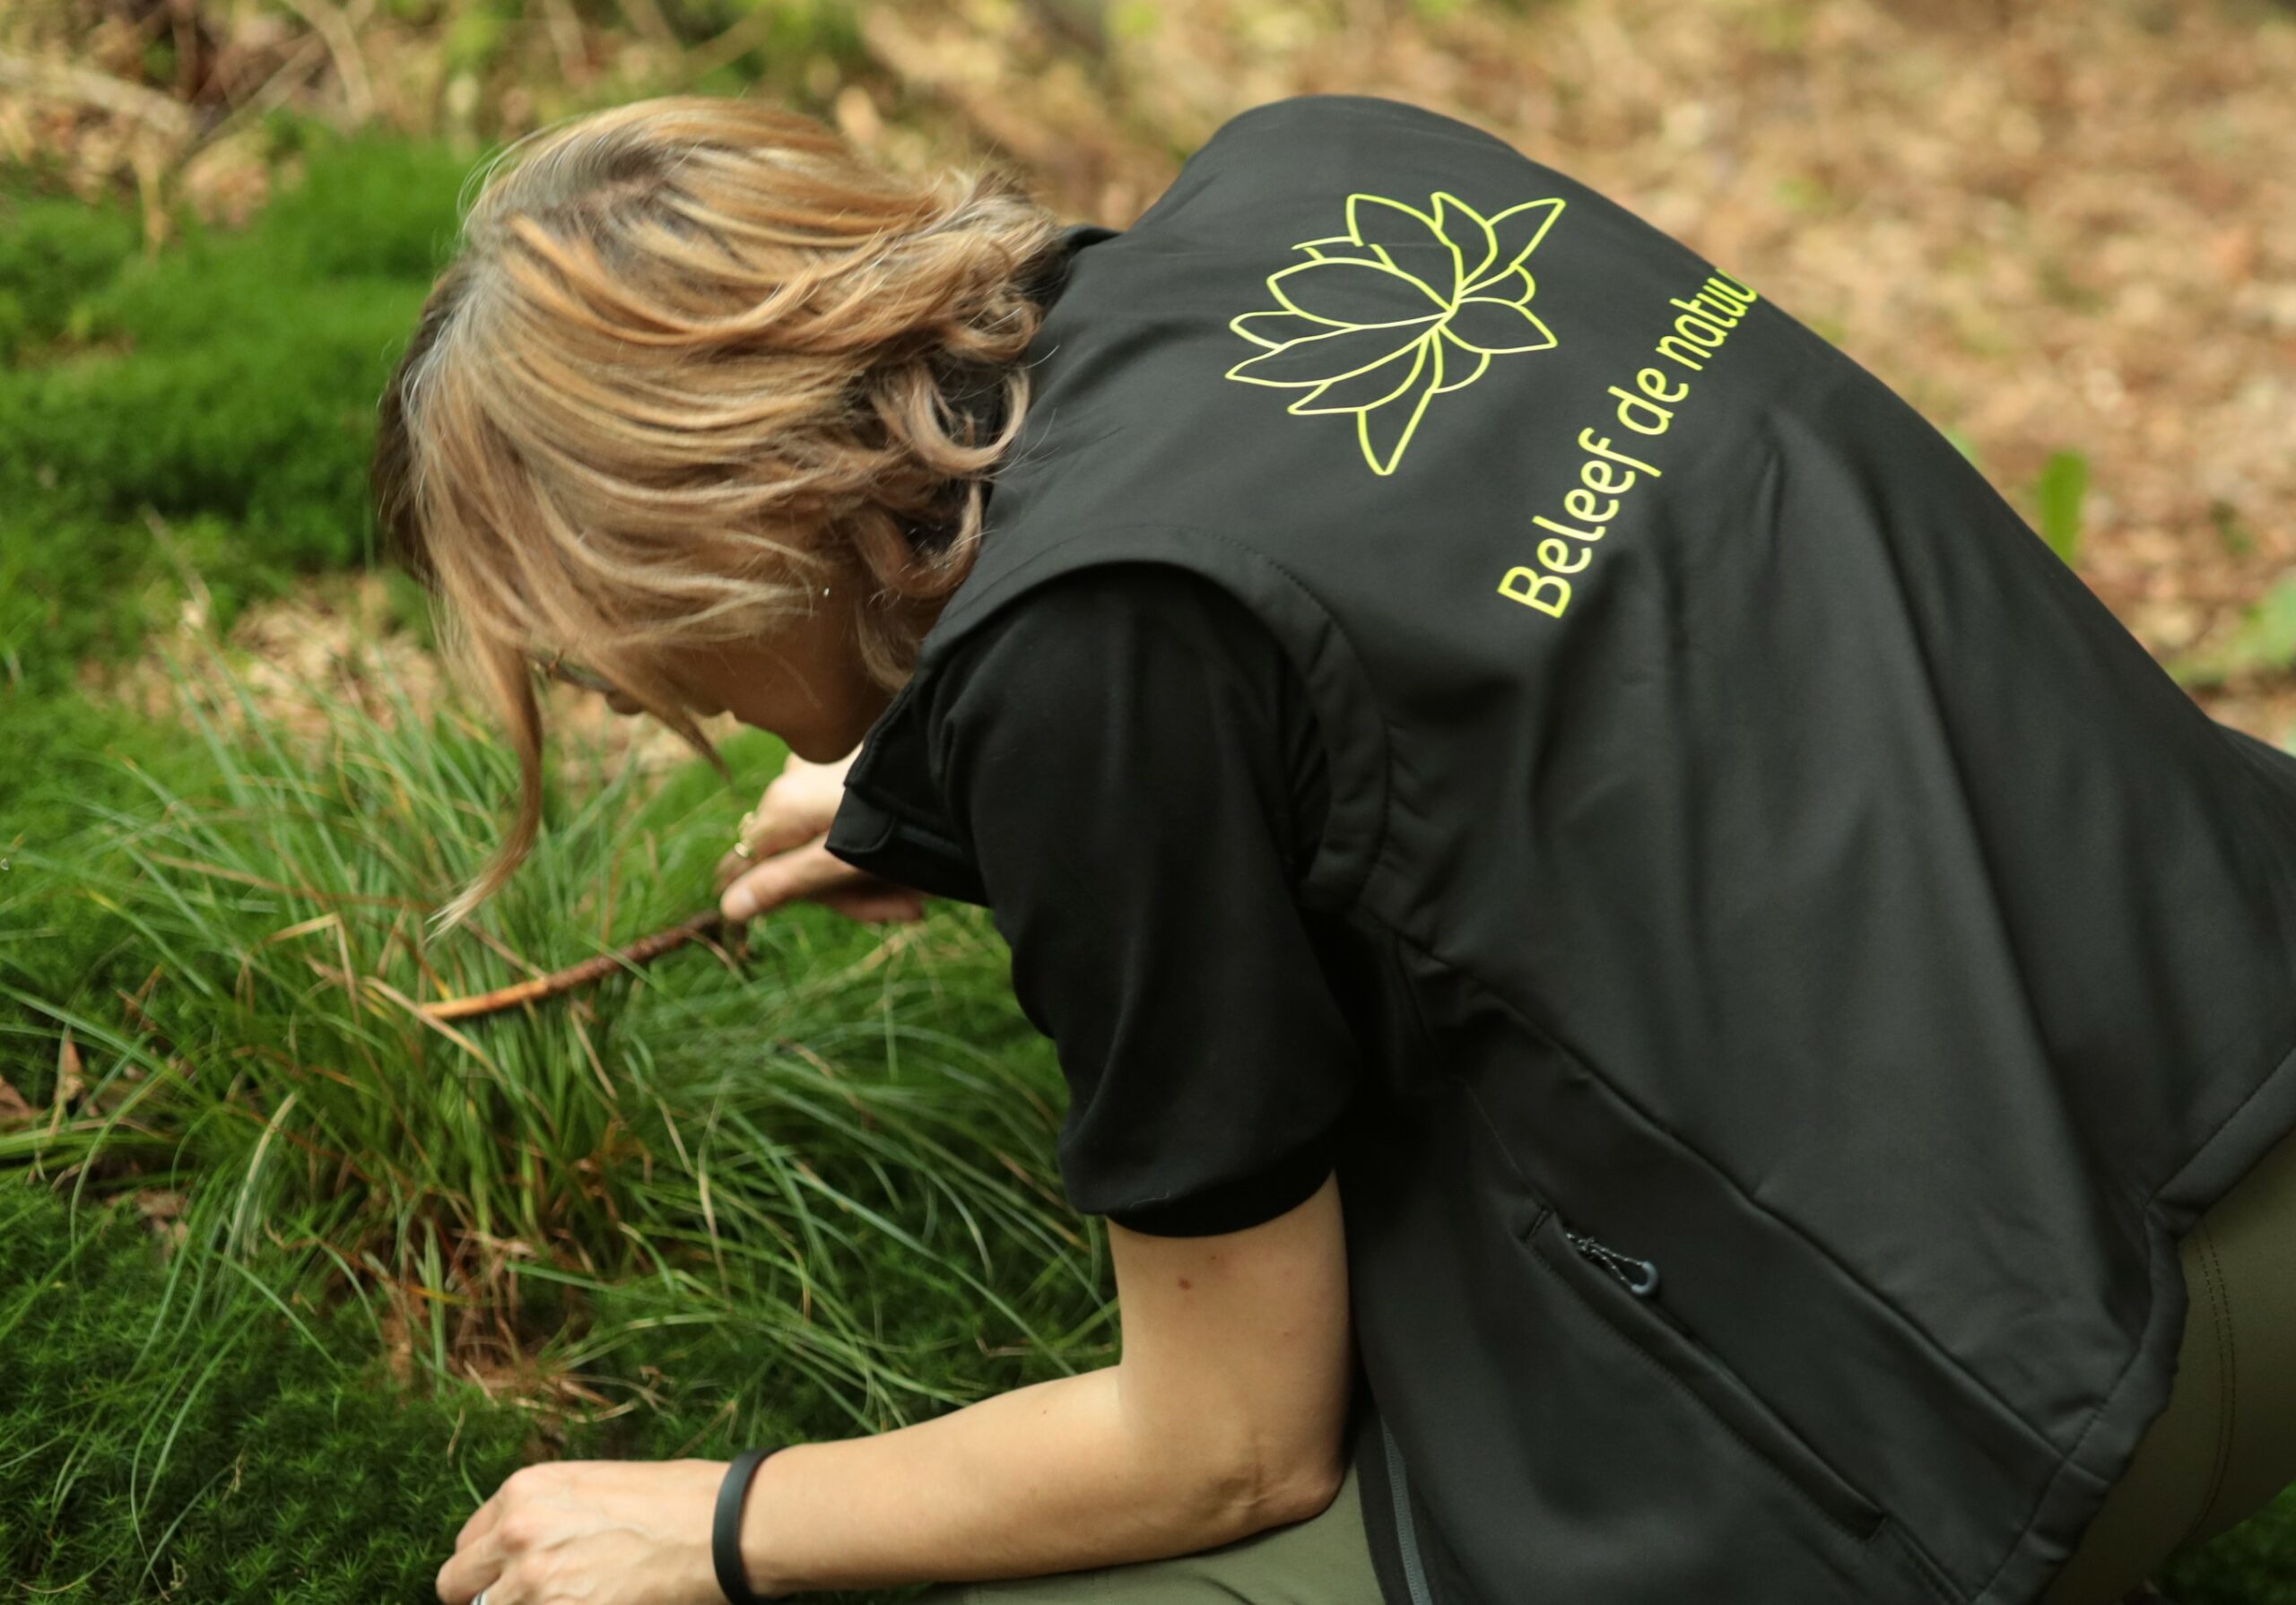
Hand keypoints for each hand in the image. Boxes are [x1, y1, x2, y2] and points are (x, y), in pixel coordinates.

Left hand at [434, 1458, 728, 1604]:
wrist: (720, 1526)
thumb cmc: (675, 1500)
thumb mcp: (595, 1486)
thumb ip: (546, 1515)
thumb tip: (524, 1552)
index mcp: (524, 1491)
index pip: (466, 1546)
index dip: (487, 1568)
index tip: (511, 1579)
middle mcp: (516, 1533)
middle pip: (457, 1585)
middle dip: (488, 1595)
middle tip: (531, 1596)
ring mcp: (534, 1582)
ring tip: (569, 1595)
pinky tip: (590, 1601)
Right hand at [715, 750, 925, 925]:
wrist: (949, 760)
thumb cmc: (891, 819)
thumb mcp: (838, 861)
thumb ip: (783, 883)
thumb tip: (726, 908)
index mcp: (780, 808)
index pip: (752, 866)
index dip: (781, 899)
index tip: (826, 915)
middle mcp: (791, 783)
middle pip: (802, 859)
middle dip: (854, 893)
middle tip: (909, 909)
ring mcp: (820, 772)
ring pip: (833, 844)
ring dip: (876, 876)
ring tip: (925, 892)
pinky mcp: (851, 768)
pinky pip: (853, 823)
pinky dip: (882, 849)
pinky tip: (918, 868)